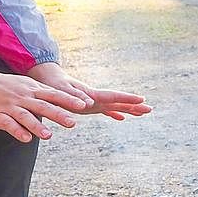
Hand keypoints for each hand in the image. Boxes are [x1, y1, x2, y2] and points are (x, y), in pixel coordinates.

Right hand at [0, 66, 89, 142]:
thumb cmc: (9, 86)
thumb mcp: (29, 85)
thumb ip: (46, 94)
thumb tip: (67, 101)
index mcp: (33, 90)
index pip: (55, 95)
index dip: (69, 100)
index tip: (84, 105)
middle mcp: (24, 98)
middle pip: (44, 106)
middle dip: (58, 114)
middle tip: (72, 123)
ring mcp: (11, 107)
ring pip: (26, 117)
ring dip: (37, 126)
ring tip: (49, 135)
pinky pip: (9, 124)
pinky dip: (17, 131)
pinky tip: (26, 139)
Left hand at [27, 61, 150, 122]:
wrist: (47, 78)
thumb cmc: (53, 84)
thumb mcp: (62, 90)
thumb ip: (76, 96)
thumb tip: (90, 103)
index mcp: (91, 94)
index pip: (113, 96)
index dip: (127, 98)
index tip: (142, 99)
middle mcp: (95, 97)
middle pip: (119, 101)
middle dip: (134, 106)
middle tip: (150, 109)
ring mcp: (93, 100)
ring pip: (115, 105)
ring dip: (128, 109)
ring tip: (143, 113)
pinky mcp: (88, 104)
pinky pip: (105, 110)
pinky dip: (115, 113)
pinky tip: (121, 118)